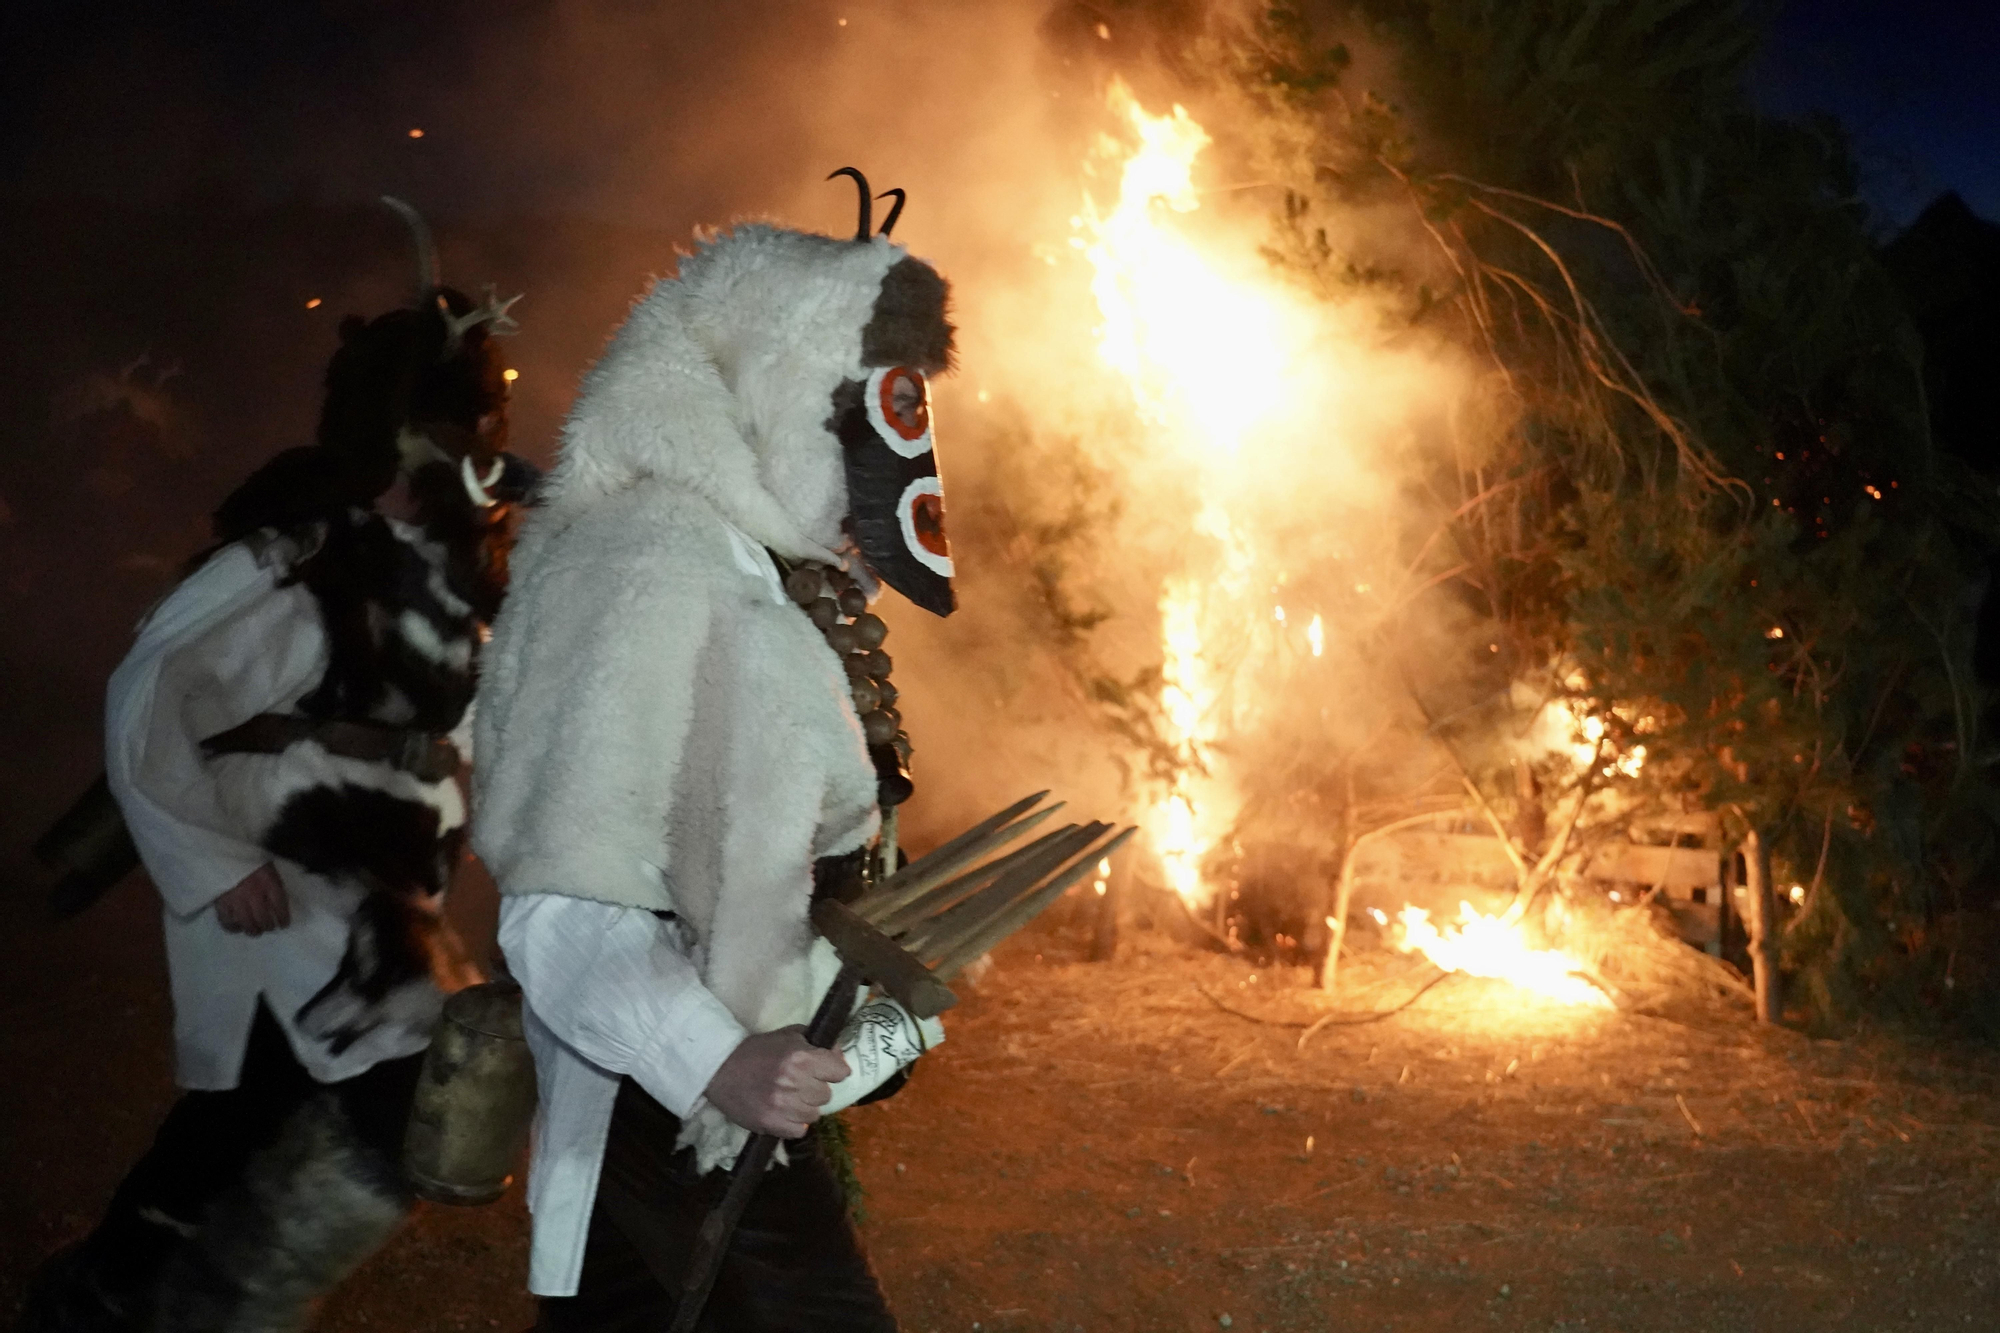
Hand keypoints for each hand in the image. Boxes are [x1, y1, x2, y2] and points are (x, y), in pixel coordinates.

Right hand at [213, 863, 289, 935]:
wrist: (221, 851)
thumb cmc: (248, 858)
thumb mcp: (267, 867)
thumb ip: (274, 883)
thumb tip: (280, 902)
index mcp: (268, 881)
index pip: (279, 905)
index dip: (283, 918)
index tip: (284, 924)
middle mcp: (253, 893)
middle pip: (263, 918)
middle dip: (268, 926)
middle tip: (269, 928)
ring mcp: (236, 899)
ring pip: (247, 923)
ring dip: (253, 930)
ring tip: (255, 931)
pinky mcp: (220, 902)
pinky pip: (227, 921)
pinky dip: (233, 927)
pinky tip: (237, 928)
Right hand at [702, 1026, 850, 1137]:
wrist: (719, 1069)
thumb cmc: (757, 1050)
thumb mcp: (788, 1035)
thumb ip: (817, 1042)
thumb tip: (840, 1056)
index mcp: (801, 1057)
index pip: (840, 1072)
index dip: (833, 1071)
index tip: (825, 1071)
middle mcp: (795, 1081)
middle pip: (826, 1095)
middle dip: (815, 1089)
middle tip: (800, 1084)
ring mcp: (783, 1105)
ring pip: (814, 1114)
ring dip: (804, 1107)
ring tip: (789, 1098)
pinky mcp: (771, 1124)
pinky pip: (800, 1131)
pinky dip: (793, 1123)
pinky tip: (782, 1112)